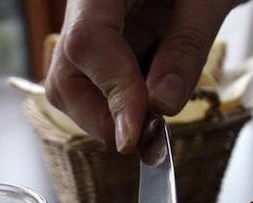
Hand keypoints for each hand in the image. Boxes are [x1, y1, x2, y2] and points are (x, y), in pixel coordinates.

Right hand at [45, 0, 238, 152]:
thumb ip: (186, 46)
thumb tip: (163, 105)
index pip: (87, 43)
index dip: (111, 91)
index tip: (135, 132)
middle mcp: (85, 8)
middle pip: (66, 76)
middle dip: (101, 117)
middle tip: (145, 140)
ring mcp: (91, 28)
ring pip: (74, 88)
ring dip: (111, 116)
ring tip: (153, 126)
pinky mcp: (106, 46)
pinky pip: (98, 85)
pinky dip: (123, 107)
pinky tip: (150, 110)